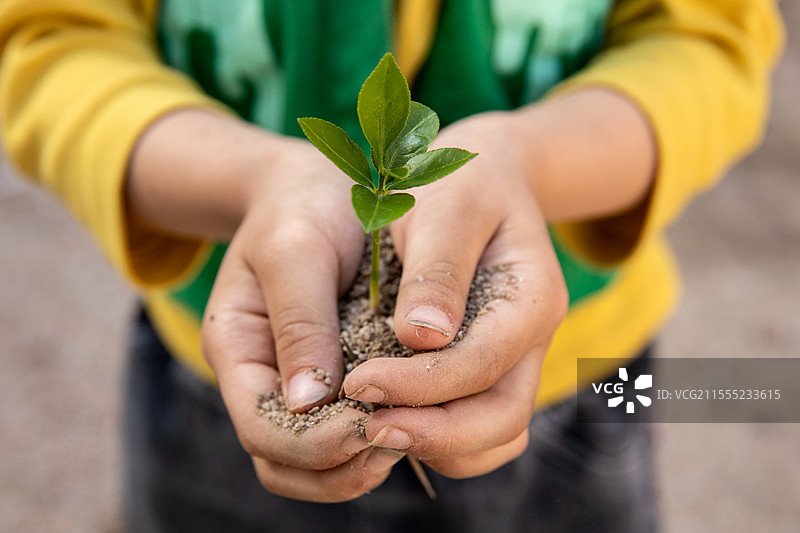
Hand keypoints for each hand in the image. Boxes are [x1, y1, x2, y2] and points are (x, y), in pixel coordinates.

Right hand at [200, 135, 402, 500]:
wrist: (320, 187)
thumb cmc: (301, 207)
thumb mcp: (294, 250)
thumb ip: (299, 321)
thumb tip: (308, 404)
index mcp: (238, 351)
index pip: (262, 432)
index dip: (314, 444)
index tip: (372, 423)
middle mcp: (265, 379)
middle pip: (284, 463)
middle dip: (339, 466)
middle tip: (399, 442)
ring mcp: (299, 384)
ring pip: (316, 464)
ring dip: (360, 465)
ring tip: (412, 437)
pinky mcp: (336, 379)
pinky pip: (347, 434)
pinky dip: (377, 440)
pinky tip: (416, 419)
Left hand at [342, 112, 568, 477]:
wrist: (485, 177)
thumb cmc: (461, 181)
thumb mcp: (447, 205)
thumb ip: (438, 268)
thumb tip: (420, 338)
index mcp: (530, 297)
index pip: (483, 364)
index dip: (421, 385)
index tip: (357, 384)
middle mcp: (532, 339)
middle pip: (502, 419)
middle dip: (433, 433)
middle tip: (365, 428)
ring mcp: (517, 359)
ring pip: (495, 436)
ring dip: (437, 445)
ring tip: (371, 429)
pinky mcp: (492, 369)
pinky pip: (478, 427)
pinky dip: (439, 438)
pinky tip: (388, 416)